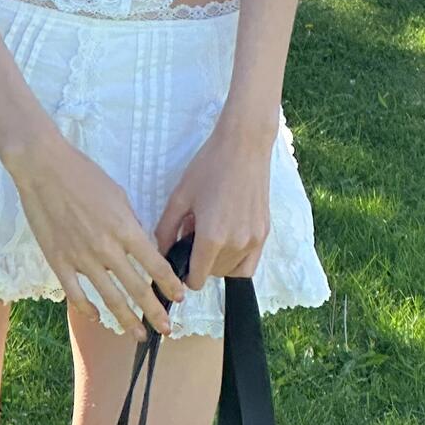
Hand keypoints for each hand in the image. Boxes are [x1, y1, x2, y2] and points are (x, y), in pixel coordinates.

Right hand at [7, 133, 186, 336]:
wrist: (43, 167)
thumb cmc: (82, 174)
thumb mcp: (117, 193)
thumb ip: (130, 223)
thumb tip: (142, 245)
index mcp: (124, 228)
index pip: (155, 265)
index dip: (170, 284)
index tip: (179, 297)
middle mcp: (106, 249)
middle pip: (137, 289)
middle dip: (155, 312)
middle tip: (167, 329)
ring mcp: (81, 259)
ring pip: (110, 299)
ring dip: (127, 320)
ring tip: (139, 334)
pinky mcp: (59, 262)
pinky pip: (77, 295)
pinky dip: (89, 310)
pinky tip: (98, 317)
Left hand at [152, 115, 272, 292]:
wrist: (244, 146)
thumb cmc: (209, 166)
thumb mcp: (180, 195)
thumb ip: (166, 228)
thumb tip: (160, 251)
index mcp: (211, 237)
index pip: (196, 278)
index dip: (183, 273)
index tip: (179, 257)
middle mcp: (235, 244)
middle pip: (212, 274)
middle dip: (199, 261)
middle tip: (193, 233)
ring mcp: (253, 241)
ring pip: (230, 270)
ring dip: (217, 261)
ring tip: (210, 231)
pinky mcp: (264, 234)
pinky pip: (250, 265)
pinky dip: (236, 262)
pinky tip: (227, 242)